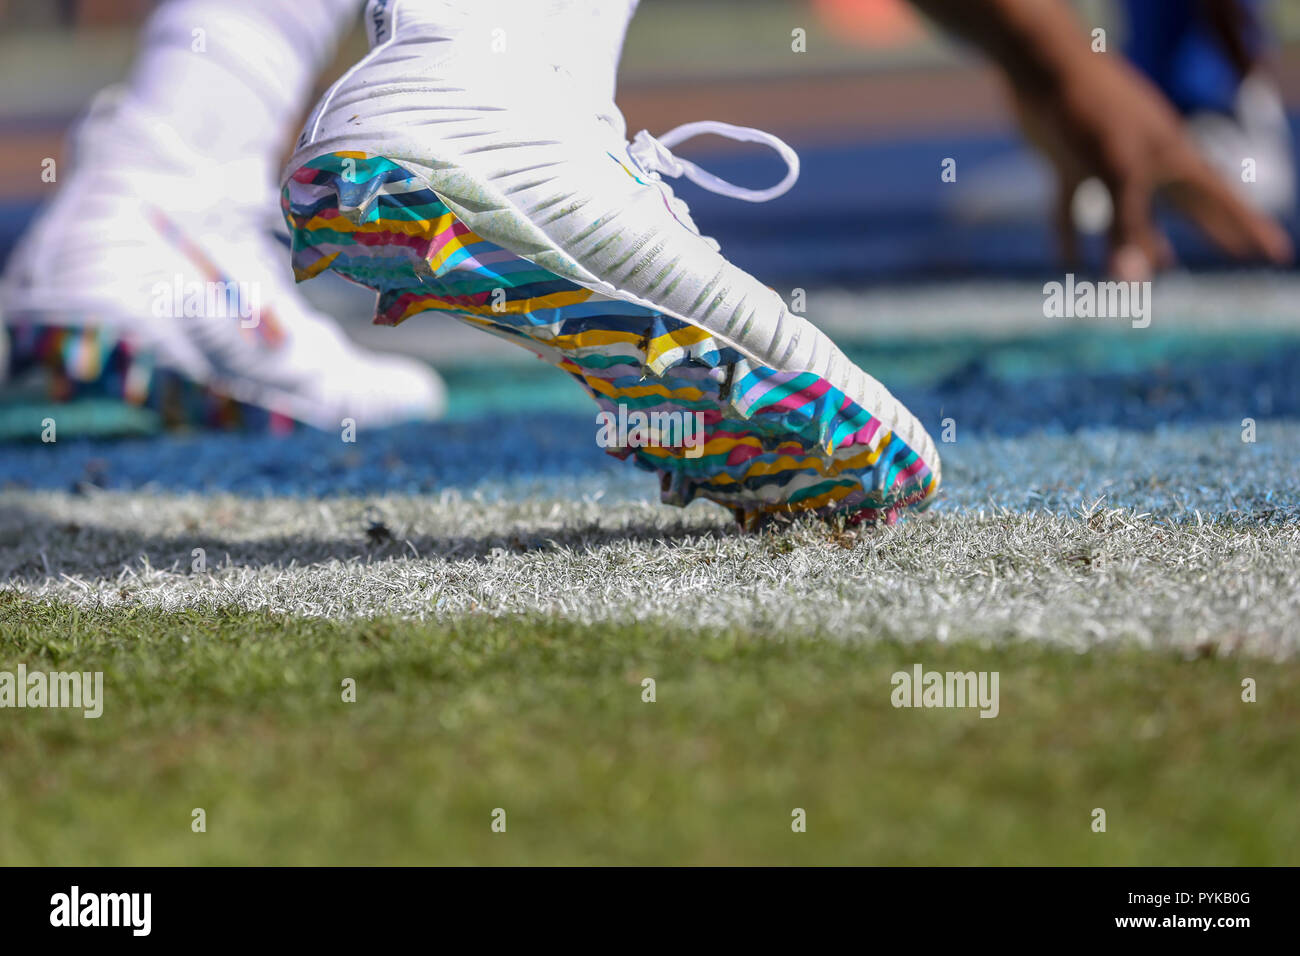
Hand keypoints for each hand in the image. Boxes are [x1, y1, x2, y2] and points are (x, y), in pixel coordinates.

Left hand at [1009, 52, 1292, 278]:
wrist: (1043, 68)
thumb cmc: (1091, 112)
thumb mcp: (1116, 172)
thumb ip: (1126, 228)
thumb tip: (1133, 282)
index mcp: (1174, 159)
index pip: (1223, 199)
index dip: (1248, 227)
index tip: (1276, 252)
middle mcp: (1149, 162)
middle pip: (1189, 206)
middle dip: (1214, 231)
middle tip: (1240, 254)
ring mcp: (1109, 164)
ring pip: (1134, 213)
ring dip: (1148, 240)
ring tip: (1165, 267)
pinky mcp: (1070, 164)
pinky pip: (1072, 210)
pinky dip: (1071, 238)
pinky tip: (1069, 265)